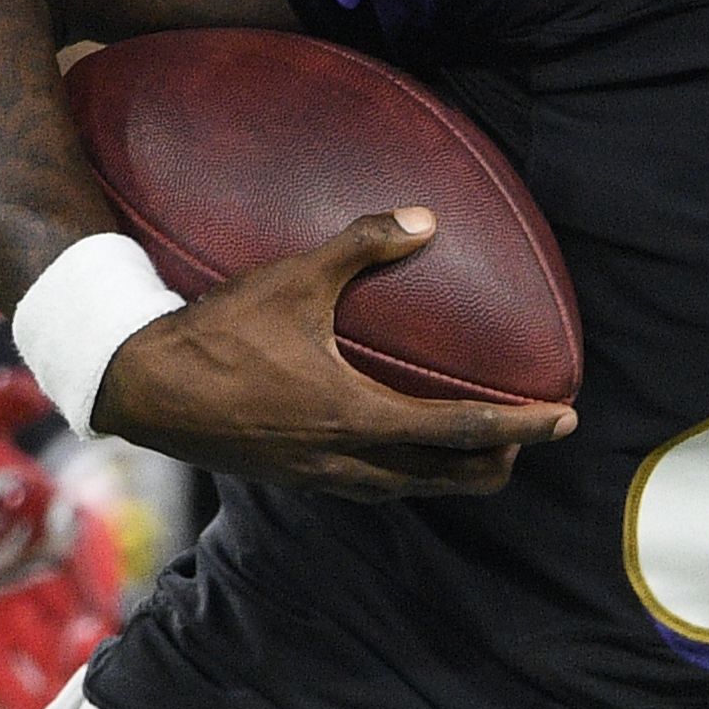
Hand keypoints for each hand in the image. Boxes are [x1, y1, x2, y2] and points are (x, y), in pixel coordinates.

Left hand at [0, 373, 130, 708]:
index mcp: (39, 520)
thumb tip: (27, 389)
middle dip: (90, 640)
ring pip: (51, 658)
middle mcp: (31, 572)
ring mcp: (1, 615)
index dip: (100, 580)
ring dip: (64, 682)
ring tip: (72, 708)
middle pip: (77, 616)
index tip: (107, 601)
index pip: (86, 555)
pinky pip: (5, 685)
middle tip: (91, 656)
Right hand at [93, 208, 576, 501]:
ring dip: (455, 473)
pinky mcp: (298, 479)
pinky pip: (375, 485)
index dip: (522, 425)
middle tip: (534, 435)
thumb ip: (362, 245)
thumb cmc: (218, 333)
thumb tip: (426, 219)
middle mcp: (348, 460)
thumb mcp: (293, 280)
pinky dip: (410, 474)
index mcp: (356, 416)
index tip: (565, 417)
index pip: (463, 429)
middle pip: (449, 477)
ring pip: (412, 488)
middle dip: (499, 460)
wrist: (143, 388)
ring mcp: (322, 478)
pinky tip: (406, 451)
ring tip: (484, 449)